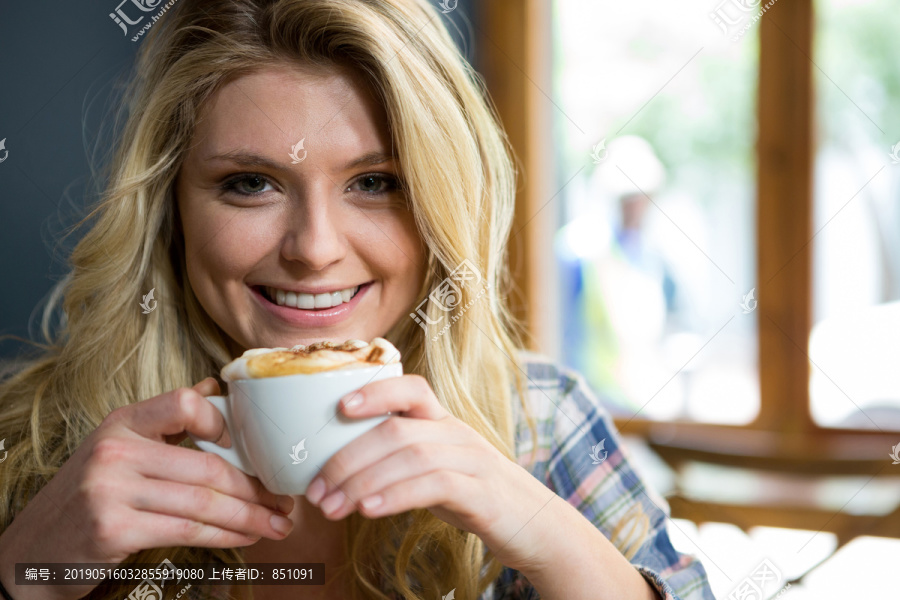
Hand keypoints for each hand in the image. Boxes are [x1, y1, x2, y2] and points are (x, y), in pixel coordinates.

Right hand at [0, 378, 295, 599]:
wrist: (30, 552)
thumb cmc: (86, 499)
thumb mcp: (116, 449)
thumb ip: (164, 423)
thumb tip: (213, 388)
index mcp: (121, 423)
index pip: (184, 402)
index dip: (223, 421)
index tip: (252, 448)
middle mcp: (115, 450)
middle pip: (207, 467)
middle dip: (255, 488)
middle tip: (285, 501)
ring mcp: (110, 490)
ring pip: (203, 502)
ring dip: (249, 517)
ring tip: (278, 524)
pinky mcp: (113, 529)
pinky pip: (187, 530)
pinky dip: (225, 536)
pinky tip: (247, 537)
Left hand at [304, 374, 555, 571]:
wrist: (536, 526)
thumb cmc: (475, 495)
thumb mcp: (437, 469)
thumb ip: (399, 461)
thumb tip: (336, 470)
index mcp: (444, 422)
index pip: (412, 387)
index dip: (374, 391)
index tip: (337, 408)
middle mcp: (458, 434)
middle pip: (396, 429)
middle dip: (347, 459)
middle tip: (316, 490)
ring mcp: (473, 461)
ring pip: (410, 455)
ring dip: (362, 482)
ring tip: (332, 507)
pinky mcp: (483, 494)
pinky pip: (435, 485)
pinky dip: (396, 495)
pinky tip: (369, 511)